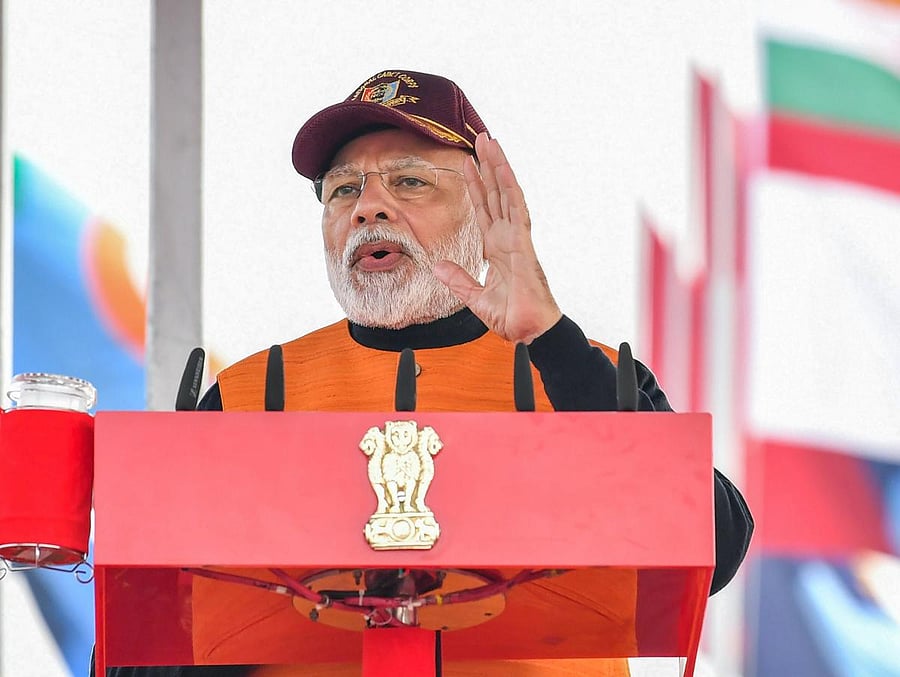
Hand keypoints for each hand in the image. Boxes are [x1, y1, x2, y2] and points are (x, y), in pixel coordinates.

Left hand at [433, 133, 561, 343]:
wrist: (528, 332)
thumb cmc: (512, 317)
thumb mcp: (474, 298)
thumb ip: (458, 280)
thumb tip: (438, 265)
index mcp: (497, 249)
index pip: (484, 209)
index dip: (475, 186)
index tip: (466, 164)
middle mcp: (508, 238)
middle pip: (496, 194)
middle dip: (487, 167)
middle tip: (480, 139)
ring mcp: (517, 238)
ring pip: (507, 194)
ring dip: (498, 168)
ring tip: (490, 142)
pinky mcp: (524, 243)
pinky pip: (517, 210)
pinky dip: (510, 188)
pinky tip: (503, 169)